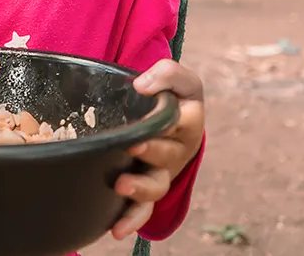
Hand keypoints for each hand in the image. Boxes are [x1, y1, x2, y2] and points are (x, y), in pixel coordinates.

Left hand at [111, 59, 204, 239]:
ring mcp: (161, 172)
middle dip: (151, 151)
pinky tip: (116, 229)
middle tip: (133, 146)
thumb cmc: (171, 96)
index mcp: (186, 122)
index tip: (146, 114)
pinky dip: (132, 220)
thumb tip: (141, 85)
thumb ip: (167, 73)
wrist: (163, 114)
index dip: (165, 120)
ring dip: (140, 188)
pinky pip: (142, 209)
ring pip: (156, 187)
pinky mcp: (146, 188)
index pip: (180, 121)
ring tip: (122, 185)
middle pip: (166, 154)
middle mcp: (176, 151)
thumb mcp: (178, 78)